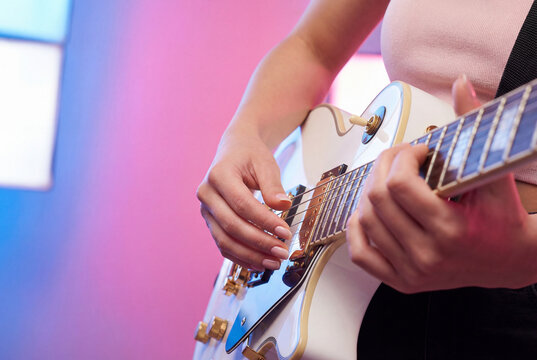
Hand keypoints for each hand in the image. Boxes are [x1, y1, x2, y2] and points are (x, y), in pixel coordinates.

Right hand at [197, 123, 291, 270]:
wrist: (234, 151)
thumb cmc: (250, 156)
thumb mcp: (265, 163)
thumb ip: (273, 184)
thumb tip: (283, 205)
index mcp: (219, 175)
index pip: (242, 204)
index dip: (264, 221)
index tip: (285, 232)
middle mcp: (207, 194)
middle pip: (232, 225)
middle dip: (259, 243)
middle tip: (282, 252)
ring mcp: (206, 210)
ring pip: (225, 240)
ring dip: (250, 255)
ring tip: (274, 262)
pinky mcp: (211, 222)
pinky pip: (223, 245)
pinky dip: (241, 257)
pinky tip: (259, 264)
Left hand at [346, 75, 536, 292]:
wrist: (512, 263)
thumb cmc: (504, 220)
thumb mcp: (494, 176)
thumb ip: (474, 127)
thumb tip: (459, 85)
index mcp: (450, 230)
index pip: (400, 185)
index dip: (403, 157)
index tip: (418, 150)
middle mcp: (427, 255)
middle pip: (378, 198)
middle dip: (384, 166)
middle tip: (400, 158)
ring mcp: (410, 271)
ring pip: (365, 220)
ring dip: (370, 191)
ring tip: (389, 179)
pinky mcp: (401, 281)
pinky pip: (361, 254)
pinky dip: (356, 229)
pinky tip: (368, 211)